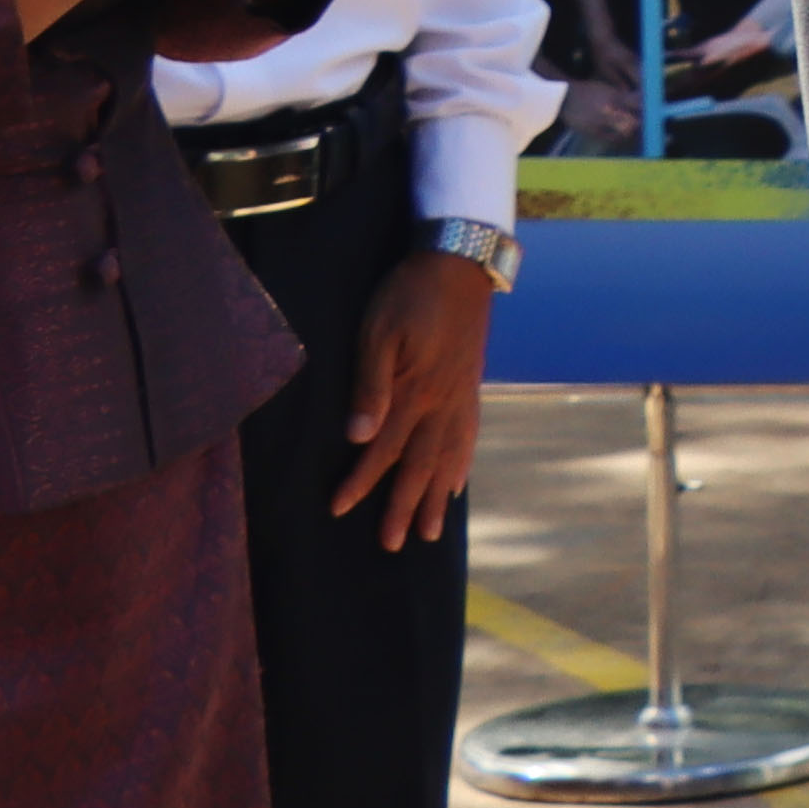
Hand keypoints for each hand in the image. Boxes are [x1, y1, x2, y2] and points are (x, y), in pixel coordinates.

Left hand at [332, 246, 489, 547]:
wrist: (458, 263)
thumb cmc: (409, 293)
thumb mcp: (378, 331)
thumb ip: (371, 385)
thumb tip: (358, 437)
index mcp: (415, 391)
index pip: (384, 447)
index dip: (361, 480)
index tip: (340, 510)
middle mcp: (442, 402)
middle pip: (420, 463)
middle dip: (403, 505)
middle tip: (392, 544)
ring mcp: (460, 395)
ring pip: (448, 457)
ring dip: (435, 497)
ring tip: (430, 532)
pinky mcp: (469, 385)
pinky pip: (468, 436)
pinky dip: (461, 465)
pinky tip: (456, 484)